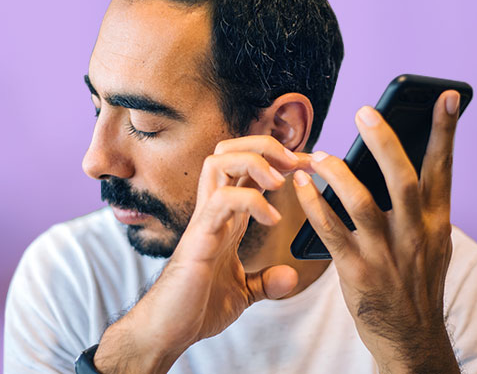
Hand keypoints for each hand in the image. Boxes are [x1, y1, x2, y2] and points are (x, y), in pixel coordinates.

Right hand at [95, 136, 308, 373]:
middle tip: (295, 163)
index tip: (308, 166)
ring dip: (256, 161)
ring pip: (219, 162)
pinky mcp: (199, 237)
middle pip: (228, 150)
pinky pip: (222, 200)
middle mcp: (213, 211)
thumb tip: (289, 275)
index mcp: (225, 218)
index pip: (246, 169)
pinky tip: (272, 219)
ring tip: (281, 182)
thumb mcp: (242, 293)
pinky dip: (252, 201)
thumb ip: (265, 281)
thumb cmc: (195, 308)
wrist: (168, 330)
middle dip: (264, 145)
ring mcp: (204, 221)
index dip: (278, 159)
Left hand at [290, 90, 462, 373]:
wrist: (411, 338)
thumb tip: (403, 164)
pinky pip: (331, 231)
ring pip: (364, 203)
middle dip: (385, 143)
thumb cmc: (416, 284)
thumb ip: (420, 208)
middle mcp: (415, 236)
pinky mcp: (358, 271)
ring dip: (339, 174)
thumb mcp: (433, 244)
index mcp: (437, 224)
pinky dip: (315, 205)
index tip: (447, 97)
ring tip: (320, 154)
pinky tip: (302, 186)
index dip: (446, 132)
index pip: (443, 169)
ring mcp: (387, 254)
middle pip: (403, 180)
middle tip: (366, 111)